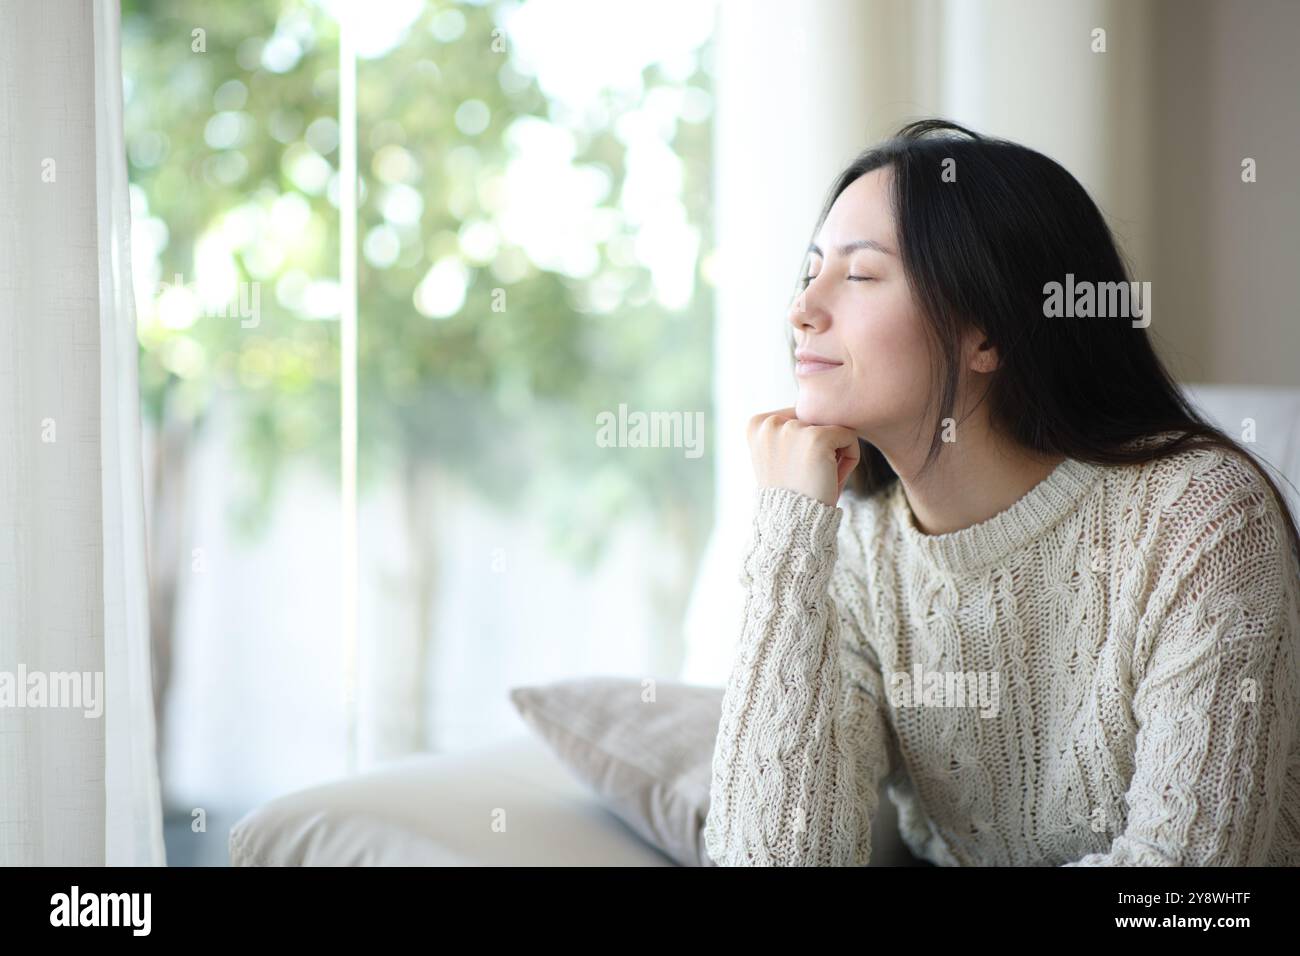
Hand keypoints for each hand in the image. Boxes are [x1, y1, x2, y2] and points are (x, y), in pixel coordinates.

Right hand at [746, 407, 860, 506]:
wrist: (791, 526)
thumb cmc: (792, 492)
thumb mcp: (780, 453)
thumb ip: (792, 427)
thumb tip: (827, 400)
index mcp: (757, 423)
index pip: (801, 415)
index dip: (804, 443)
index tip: (793, 469)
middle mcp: (770, 422)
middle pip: (817, 419)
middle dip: (821, 447)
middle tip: (807, 477)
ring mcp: (793, 429)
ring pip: (834, 427)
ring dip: (834, 454)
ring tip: (817, 478)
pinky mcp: (817, 438)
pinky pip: (850, 437)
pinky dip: (849, 459)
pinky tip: (830, 477)